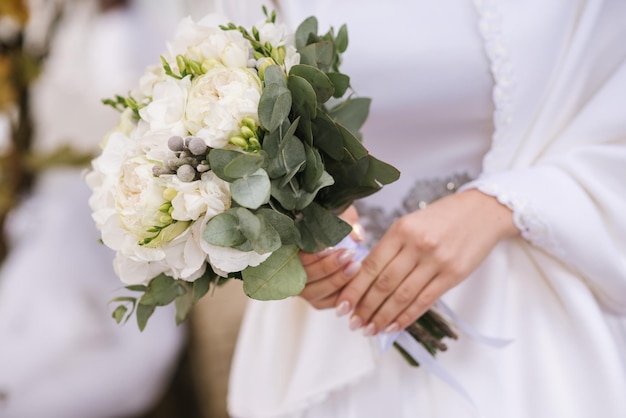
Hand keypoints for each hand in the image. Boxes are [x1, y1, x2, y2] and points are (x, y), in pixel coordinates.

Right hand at [298, 206, 363, 308]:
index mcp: (287, 251)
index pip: (295, 257)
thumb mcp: (337, 213)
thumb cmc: (332, 222)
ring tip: (356, 266)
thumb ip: (345, 219)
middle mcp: (289, 273)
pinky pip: (327, 302)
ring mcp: (302, 290)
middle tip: (349, 255)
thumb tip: (357, 236)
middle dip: (328, 266)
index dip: (312, 255)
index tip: (330, 247)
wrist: (336, 240)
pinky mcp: (316, 300)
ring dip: (337, 280)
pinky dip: (341, 294)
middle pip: (305, 276)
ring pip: (315, 292)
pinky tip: (356, 281)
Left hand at [335, 189, 518, 335]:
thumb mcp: (411, 223)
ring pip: (402, 295)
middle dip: (365, 307)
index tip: (342, 305)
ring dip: (384, 316)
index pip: (371, 265)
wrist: (482, 212)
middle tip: (353, 323)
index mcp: (401, 229)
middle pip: (384, 283)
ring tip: (370, 329)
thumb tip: (366, 278)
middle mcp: (417, 245)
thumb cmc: (442, 218)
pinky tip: (394, 326)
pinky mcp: (453, 275)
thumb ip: (391, 247)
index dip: (354, 288)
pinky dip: (407, 316)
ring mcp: (436, 261)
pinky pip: (425, 300)